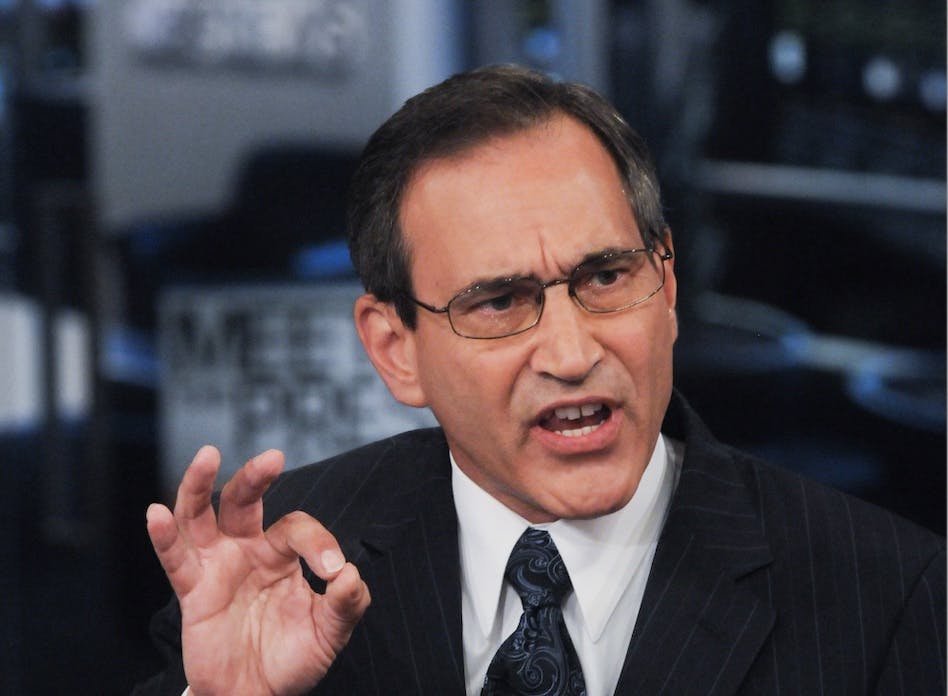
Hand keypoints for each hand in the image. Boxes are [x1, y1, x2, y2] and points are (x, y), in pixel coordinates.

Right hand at [146, 446, 370, 695]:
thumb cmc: (291, 659)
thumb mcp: (330, 634)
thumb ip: (348, 605)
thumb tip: (351, 575)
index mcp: (282, 554)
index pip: (298, 528)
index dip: (319, 543)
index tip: (334, 571)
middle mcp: (246, 550)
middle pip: (244, 500)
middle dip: (256, 477)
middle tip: (274, 457)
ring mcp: (216, 567)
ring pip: (201, 515)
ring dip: (201, 485)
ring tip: (208, 456)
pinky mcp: (192, 592)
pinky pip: (175, 560)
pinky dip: (164, 536)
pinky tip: (157, 513)